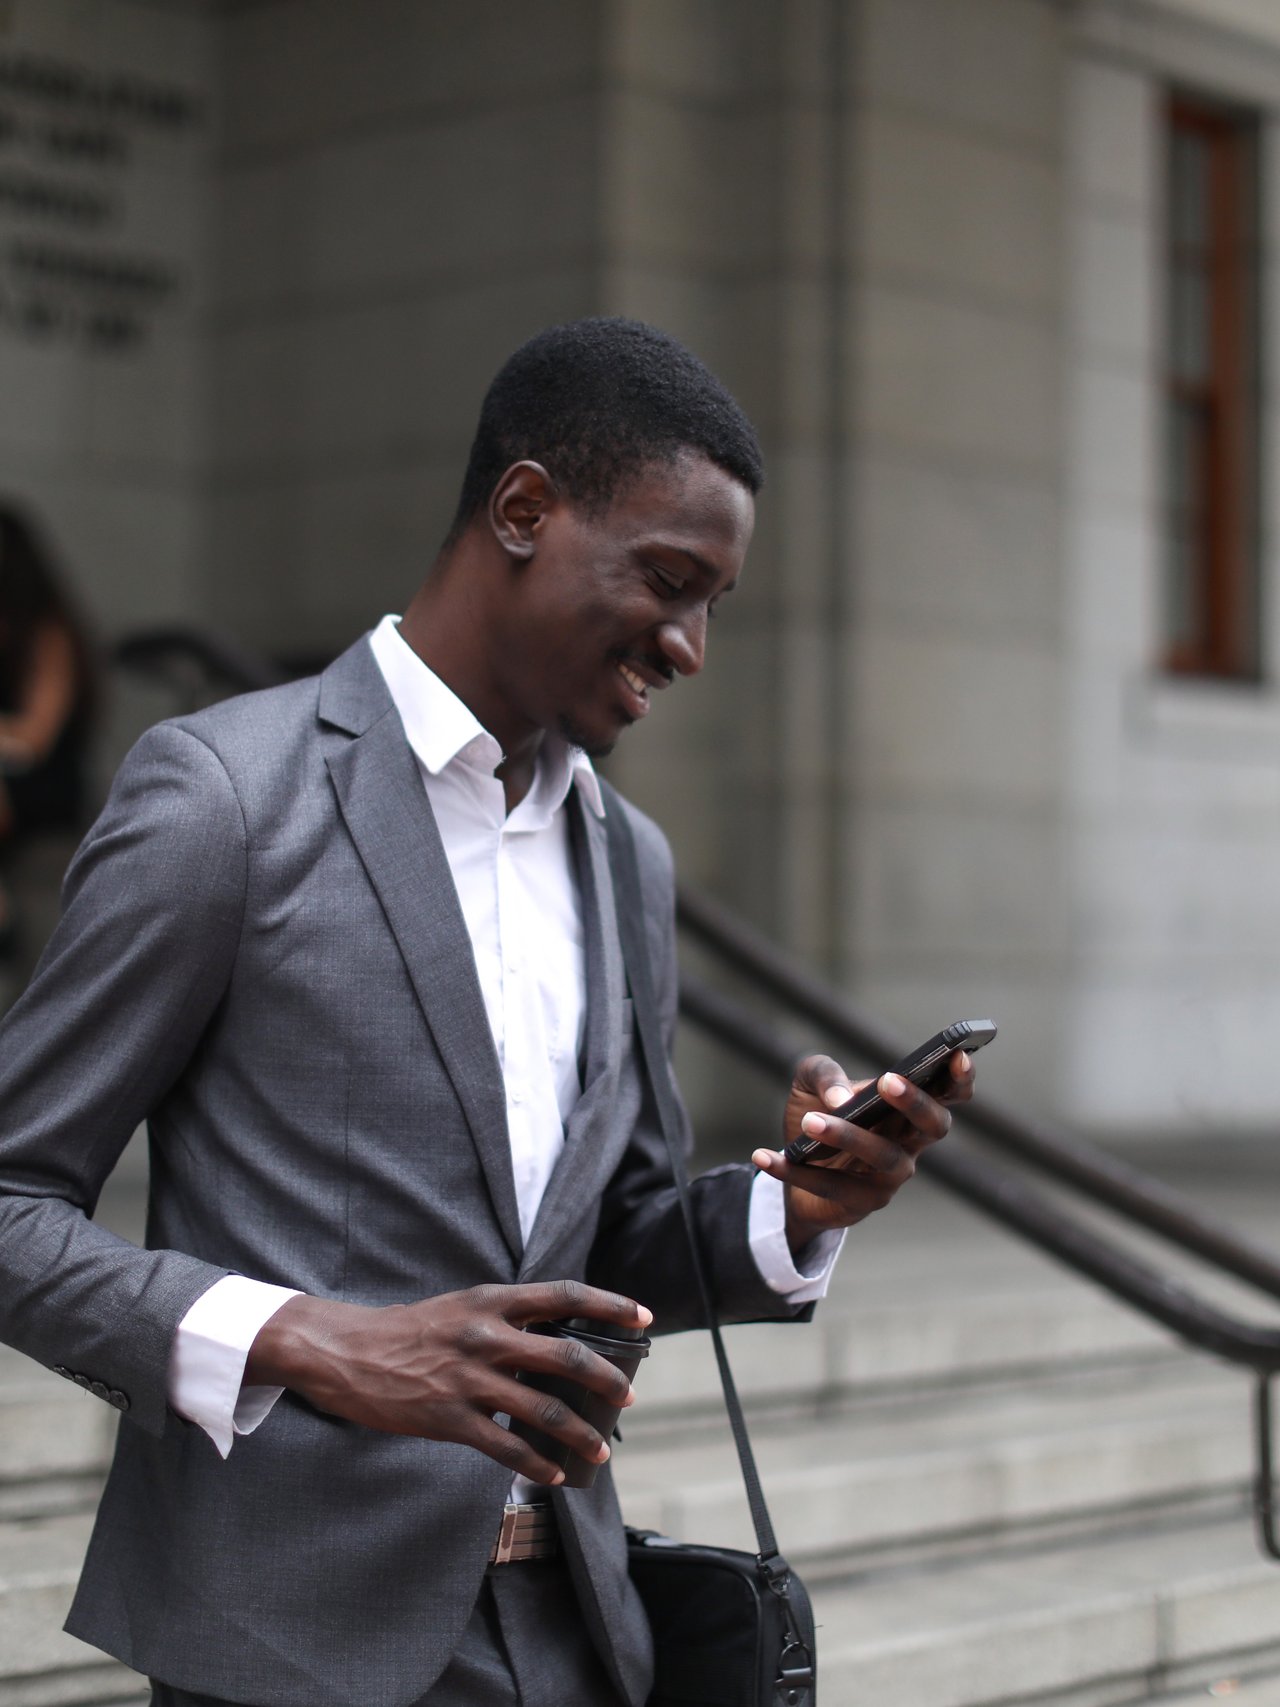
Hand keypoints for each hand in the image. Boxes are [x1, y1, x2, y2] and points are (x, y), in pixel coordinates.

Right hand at [245, 1279, 651, 1484]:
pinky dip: (537, 1464)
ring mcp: (469, 1378)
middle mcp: (486, 1334)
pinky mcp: (450, 1418)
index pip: (565, 1295)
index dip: (610, 1305)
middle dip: (606, 1378)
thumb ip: (506, 1318)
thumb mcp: (462, 1307)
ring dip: (579, 1432)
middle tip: (626, 1397)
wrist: (347, 1352)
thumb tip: (555, 1337)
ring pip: (543, 1408)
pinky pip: (506, 1447)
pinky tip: (555, 1475)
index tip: (644, 1317)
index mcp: (492, 1300)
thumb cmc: (409, 1330)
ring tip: (599, 1449)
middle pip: (565, 1355)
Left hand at [752, 1051, 974, 1249]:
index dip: (960, 1078)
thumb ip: (823, 1072)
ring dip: (847, 1137)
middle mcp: (909, 1144)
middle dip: (914, 1103)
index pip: (949, 1094)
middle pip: (932, 1126)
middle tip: (887, 1080)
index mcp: (908, 1110)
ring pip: (881, 1157)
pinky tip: (764, 1155)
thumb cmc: (815, 1113)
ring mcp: (888, 1177)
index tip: (958, 1056)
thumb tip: (840, 1099)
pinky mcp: (859, 1204)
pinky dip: (793, 1171)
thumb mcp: (810, 1081)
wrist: (791, 1164)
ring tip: (810, 1121)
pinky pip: (828, 1187)